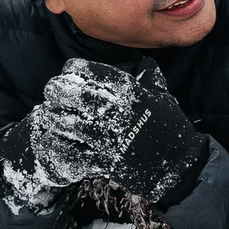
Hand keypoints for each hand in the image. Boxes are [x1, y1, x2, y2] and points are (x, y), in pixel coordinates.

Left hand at [2, 58, 209, 211]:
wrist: (180, 167)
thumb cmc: (171, 129)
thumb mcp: (163, 98)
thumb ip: (150, 78)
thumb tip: (144, 62)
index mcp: (130, 93)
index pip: (92, 72)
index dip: (74, 70)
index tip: (68, 72)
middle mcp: (118, 112)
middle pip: (75, 95)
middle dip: (59, 90)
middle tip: (51, 91)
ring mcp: (110, 138)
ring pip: (69, 123)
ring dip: (55, 117)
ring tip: (49, 114)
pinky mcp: (105, 161)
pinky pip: (73, 152)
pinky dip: (58, 145)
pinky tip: (52, 139)